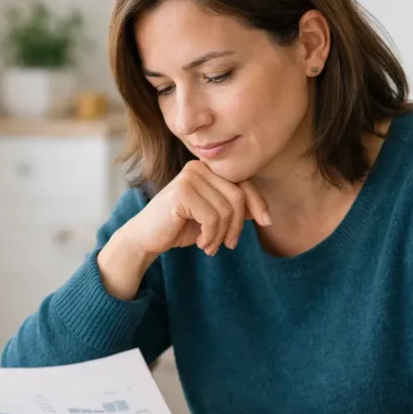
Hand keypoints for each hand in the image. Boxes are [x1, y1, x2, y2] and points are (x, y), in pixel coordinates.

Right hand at [121, 160, 271, 258]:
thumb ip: (234, 209)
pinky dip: (210, 236)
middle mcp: (198, 167)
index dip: (257, 203)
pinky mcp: (182, 192)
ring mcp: (190, 177)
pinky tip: (201, 243)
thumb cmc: (180, 227)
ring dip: (221, 235)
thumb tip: (264, 213)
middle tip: (228, 245)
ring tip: (209, 246)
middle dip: (236, 226)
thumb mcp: (213, 217)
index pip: (243, 182)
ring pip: (226, 210)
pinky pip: (212, 218)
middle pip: (237, 197)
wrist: (147, 237)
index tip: (266, 222)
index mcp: (207, 168)